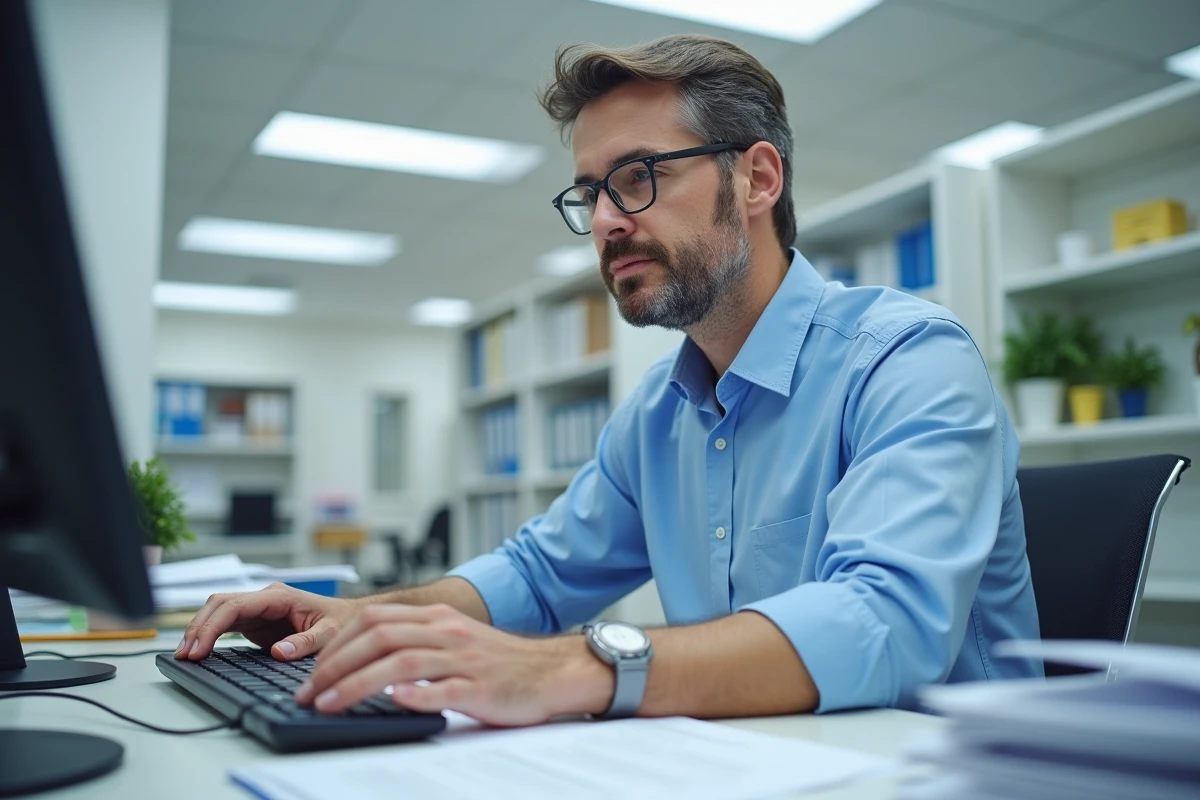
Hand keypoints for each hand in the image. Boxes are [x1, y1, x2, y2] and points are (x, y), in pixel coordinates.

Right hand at [176, 582, 361, 660]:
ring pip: (217, 612)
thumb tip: (279, 651)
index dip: (212, 626)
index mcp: (279, 597)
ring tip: (184, 656)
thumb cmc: (341, 621)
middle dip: (198, 627)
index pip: (235, 605)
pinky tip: (198, 652)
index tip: (199, 648)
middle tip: (184, 655)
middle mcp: (264, 599)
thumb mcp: (330, 633)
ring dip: (199, 630)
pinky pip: (225, 624)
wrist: (350, 619)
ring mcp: (258, 610)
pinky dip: (209, 636)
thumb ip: (306, 642)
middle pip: (219, 604)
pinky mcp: (255, 622)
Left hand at [296, 603, 613, 725]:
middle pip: (380, 637)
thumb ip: (415, 646)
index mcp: (438, 619)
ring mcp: (464, 659)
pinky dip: (414, 694)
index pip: (374, 620)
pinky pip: (443, 689)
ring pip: (402, 662)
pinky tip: (392, 701)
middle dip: (335, 664)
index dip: (337, 644)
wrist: (552, 671)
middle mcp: (447, 633)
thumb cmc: (500, 664)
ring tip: (328, 703)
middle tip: (308, 691)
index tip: (312, 670)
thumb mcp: (454, 642)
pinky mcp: (480, 688)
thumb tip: (365, 663)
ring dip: (357, 683)